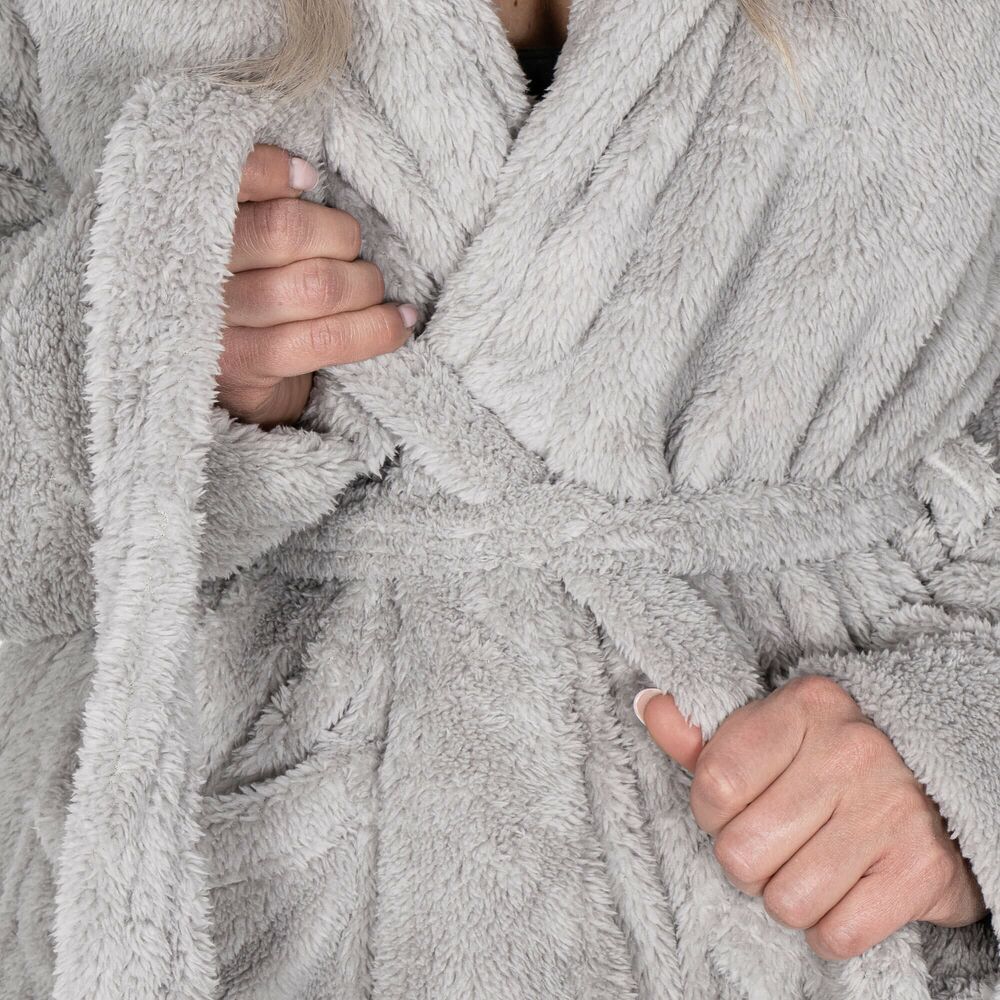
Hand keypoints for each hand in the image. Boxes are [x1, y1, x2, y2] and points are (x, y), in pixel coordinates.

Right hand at [218, 144, 416, 427]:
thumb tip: (303, 174)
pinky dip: (376, 329)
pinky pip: (326, 339)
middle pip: (285, 230)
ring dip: (363, 284)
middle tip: (350, 252)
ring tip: (370, 288)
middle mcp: (195, 271)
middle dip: (340, 237)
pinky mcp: (244, 364)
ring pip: (316, 285)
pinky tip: (399, 322)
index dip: (271, 170)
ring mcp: (214, 322)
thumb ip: (260, 205)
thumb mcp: (244, 246)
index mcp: (187, 227)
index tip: (308, 179)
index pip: (227, 180)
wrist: (231, 385)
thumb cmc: (249, 299)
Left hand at [633, 675, 985, 960]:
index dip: (711, 813)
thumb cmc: (826, 769)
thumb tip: (648, 706)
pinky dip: (829, 930)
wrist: (935, 800)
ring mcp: (891, 808)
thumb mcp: (765, 738)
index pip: (715, 783)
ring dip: (787, 899)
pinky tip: (841, 896)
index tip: (733, 810)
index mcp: (806, 705)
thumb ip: (701, 735)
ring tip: (806, 867)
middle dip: (746, 862)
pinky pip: (838, 933)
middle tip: (773, 845)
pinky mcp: (921, 869)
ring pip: (786, 900)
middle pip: (742, 852)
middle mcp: (852, 748)